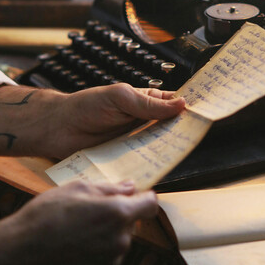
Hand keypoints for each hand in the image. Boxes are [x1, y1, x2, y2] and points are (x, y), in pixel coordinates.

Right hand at [0, 179, 157, 264]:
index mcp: (118, 213)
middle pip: (133, 221)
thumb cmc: (46, 214)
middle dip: (119, 214)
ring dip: (109, 232)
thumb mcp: (77, 188)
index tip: (133, 195)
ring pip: (121, 239)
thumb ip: (109, 188)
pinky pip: (111, 256)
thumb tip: (131, 186)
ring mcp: (113, 261)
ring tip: (80, 229)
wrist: (21, 252)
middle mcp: (121, 240)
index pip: (151, 203)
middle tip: (91, 210)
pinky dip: (101, 250)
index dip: (143, 196)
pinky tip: (77, 245)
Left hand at [46, 83, 185, 158]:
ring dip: (168, 149)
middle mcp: (144, 121)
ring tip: (181, 152)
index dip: (189, 106)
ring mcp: (136, 140)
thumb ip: (148, 104)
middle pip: (171, 127)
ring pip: (159, 146)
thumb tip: (180, 104)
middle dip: (183, 131)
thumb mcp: (120, 98)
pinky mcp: (126, 157)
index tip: (206, 112)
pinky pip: (143, 161)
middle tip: (197, 136)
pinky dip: (151, 163)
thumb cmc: (86, 106)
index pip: (173, 103)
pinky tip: (159, 166)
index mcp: (145, 101)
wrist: (58, 129)